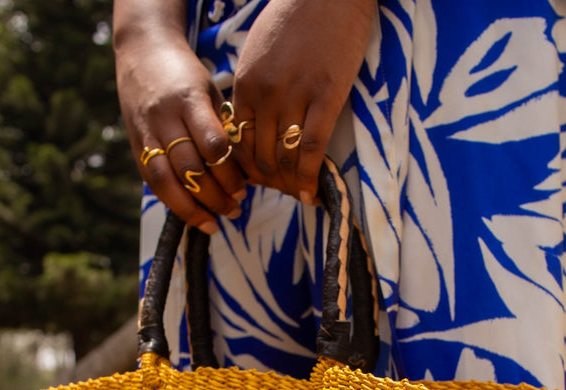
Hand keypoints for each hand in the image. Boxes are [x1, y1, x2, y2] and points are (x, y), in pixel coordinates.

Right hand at [114, 26, 247, 230]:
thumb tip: (246, 172)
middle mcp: (164, 117)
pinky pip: (152, 181)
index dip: (229, 173)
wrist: (142, 51)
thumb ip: (223, 128)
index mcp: (189, 99)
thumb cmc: (187, 75)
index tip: (244, 188)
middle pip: (189, 168)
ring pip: (166, 181)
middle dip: (214, 196)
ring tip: (214, 223)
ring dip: (192, 208)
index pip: (212, 145)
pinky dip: (173, 203)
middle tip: (235, 209)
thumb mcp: (210, 91)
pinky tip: (192, 215)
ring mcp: (146, 132)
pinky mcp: (135, 145)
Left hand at [230, 0, 376, 201]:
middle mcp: (265, 95)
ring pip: (285, 159)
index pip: (238, 143)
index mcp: (245, 84)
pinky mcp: (327, 97)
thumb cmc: (295, 16)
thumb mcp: (259, 52)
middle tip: (282, 193)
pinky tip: (312, 193)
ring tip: (298, 196)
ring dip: (289, 185)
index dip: (247, 169)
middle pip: (260, 156)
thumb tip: (255, 123)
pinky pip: (312, 150)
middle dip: (269, 183)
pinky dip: (310, 177)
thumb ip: (254, 88)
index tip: (258, 181)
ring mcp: (295, 97)